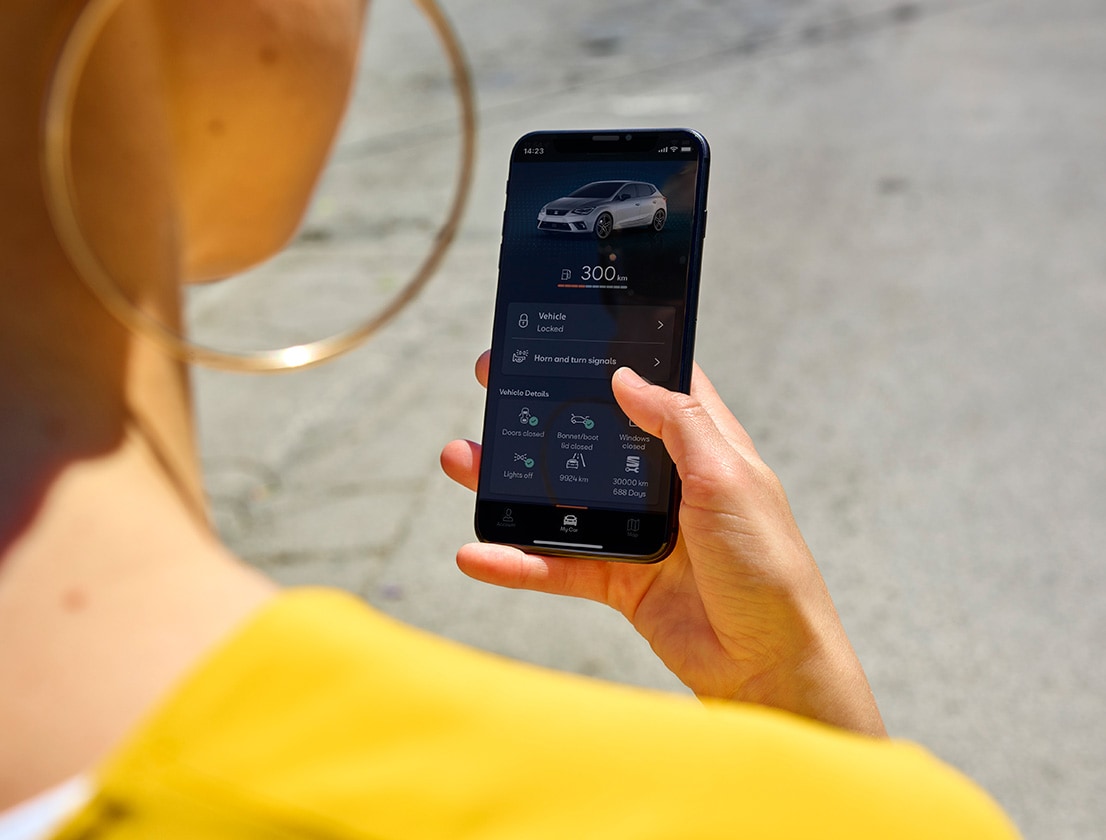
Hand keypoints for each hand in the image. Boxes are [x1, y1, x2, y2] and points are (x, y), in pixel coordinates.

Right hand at [441, 355, 884, 736]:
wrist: (770, 665)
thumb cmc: (769, 566)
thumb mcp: (729, 478)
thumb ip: (677, 424)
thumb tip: (626, 376)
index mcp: (699, 446)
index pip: (649, 385)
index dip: (608, 357)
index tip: (560, 335)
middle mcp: (664, 482)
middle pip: (589, 434)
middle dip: (539, 408)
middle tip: (492, 382)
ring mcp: (637, 530)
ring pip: (561, 497)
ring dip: (511, 482)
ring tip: (461, 460)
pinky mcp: (619, 579)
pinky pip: (557, 565)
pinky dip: (516, 561)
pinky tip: (477, 551)